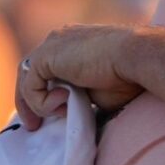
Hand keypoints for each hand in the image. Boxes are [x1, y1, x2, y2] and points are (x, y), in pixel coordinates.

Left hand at [16, 24, 144, 129]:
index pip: (46, 68)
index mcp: (74, 43)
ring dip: (37, 104)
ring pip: (27, 80)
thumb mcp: (98, 91)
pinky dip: (41, 101)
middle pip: (30, 73)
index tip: (53, 114)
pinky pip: (30, 85)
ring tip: (60, 114)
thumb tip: (70, 115)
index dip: (44, 92)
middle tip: (36, 125)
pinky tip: (64, 103)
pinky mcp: (45, 55)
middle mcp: (59, 39)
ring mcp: (51, 45)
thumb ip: (78, 98)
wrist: (136, 56)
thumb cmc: (129, 76)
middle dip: (30, 101)